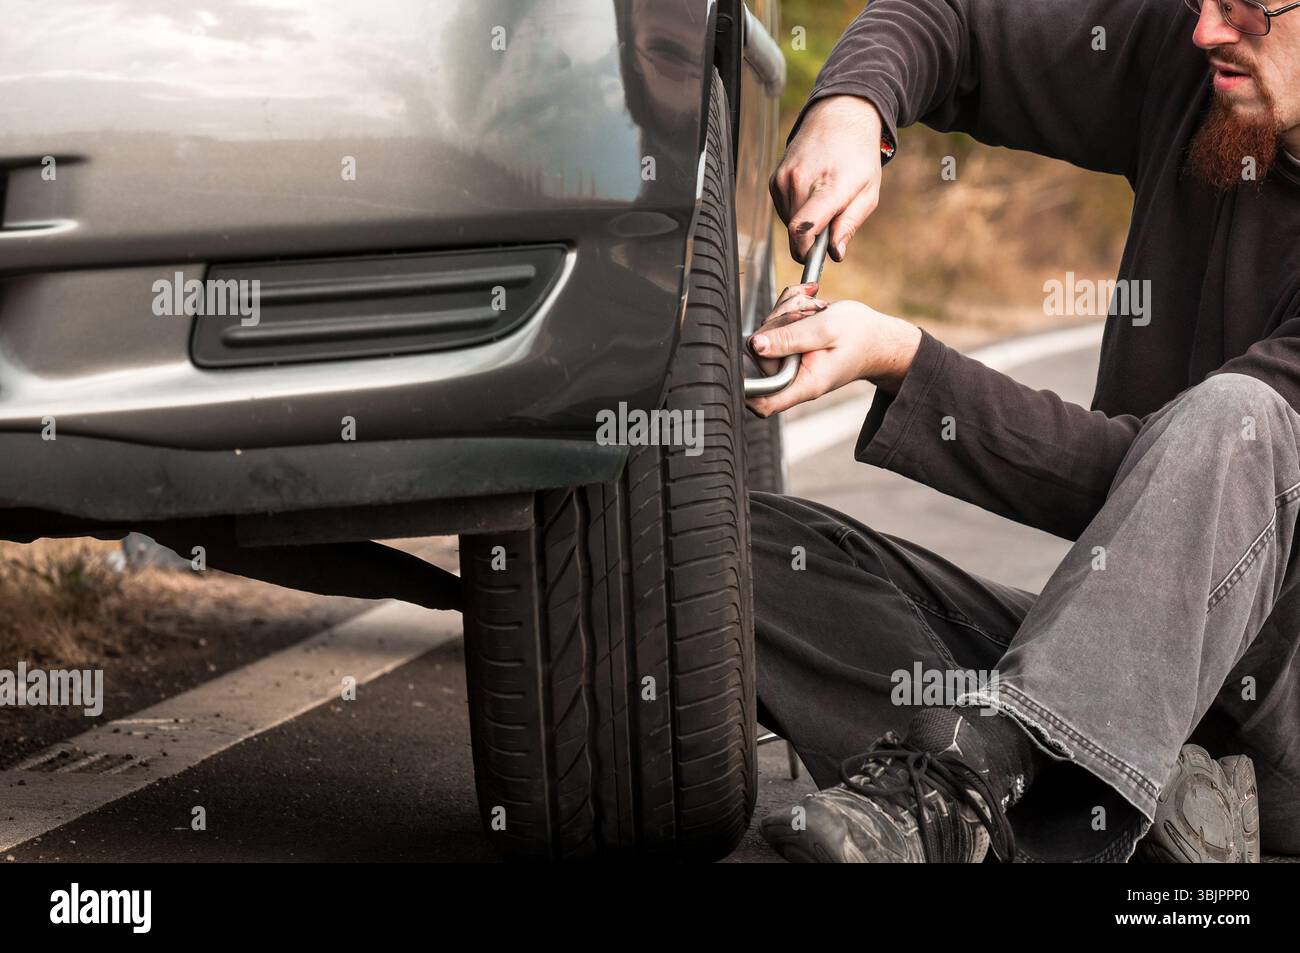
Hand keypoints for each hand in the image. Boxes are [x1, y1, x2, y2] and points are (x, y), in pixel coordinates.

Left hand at [745, 294, 921, 417]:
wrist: (876, 336)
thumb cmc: (859, 335)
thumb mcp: (826, 329)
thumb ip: (791, 338)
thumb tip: (755, 345)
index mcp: (804, 383)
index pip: (764, 403)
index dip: (745, 392)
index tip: (738, 369)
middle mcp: (793, 378)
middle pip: (760, 352)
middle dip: (779, 321)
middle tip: (808, 310)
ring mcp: (790, 364)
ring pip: (766, 333)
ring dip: (786, 310)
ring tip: (815, 307)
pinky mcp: (788, 350)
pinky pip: (774, 326)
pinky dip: (788, 308)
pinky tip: (810, 303)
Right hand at [769, 95, 884, 263]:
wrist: (839, 117)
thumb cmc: (858, 157)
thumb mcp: (868, 193)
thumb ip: (850, 225)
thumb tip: (834, 254)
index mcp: (828, 187)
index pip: (803, 229)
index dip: (806, 252)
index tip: (815, 257)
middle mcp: (800, 182)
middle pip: (796, 233)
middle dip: (812, 239)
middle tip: (832, 222)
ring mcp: (783, 180)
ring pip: (788, 223)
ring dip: (804, 224)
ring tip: (824, 200)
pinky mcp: (774, 179)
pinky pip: (783, 210)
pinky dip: (797, 211)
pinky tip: (811, 192)